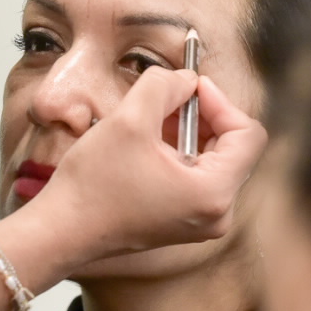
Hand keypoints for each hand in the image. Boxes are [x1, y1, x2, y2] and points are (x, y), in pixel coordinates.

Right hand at [32, 69, 266, 264]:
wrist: (62, 230)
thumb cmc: (93, 185)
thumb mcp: (130, 119)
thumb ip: (165, 86)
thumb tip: (186, 79)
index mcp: (214, 194)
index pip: (248, 134)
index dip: (220, 102)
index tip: (189, 88)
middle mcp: (217, 214)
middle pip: (234, 146)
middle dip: (201, 116)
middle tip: (167, 99)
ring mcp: (201, 221)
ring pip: (214, 159)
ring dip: (187, 131)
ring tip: (151, 120)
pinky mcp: (182, 221)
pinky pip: (196, 176)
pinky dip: (178, 152)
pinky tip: (147, 143)